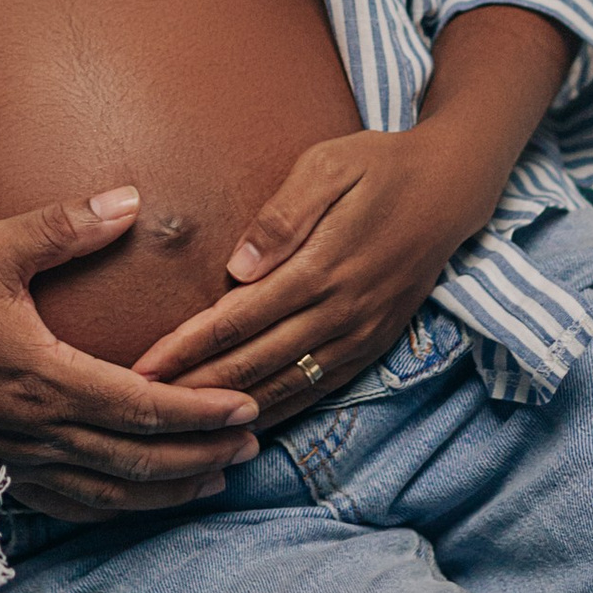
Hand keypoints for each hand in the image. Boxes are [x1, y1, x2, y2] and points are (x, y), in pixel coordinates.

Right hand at [0, 188, 262, 517]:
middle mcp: (40, 430)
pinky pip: (70, 505)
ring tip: (213, 481)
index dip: (202, 411)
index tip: (248, 407)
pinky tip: (135, 501)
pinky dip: (116, 507)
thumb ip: (64, 227)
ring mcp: (18, 459)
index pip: (144, 405)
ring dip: (169, 490)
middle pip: (140, 459)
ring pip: (111, 493)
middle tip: (252, 447)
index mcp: (46, 378)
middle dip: (203, 455)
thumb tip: (129, 200)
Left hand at [130, 128, 476, 411]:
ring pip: (286, 385)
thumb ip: (283, 217)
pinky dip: (280, 410)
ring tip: (181, 426)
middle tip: (142, 405)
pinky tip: (245, 424)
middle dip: (194, 387)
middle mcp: (342, 311)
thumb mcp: (328, 166)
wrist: (450, 188)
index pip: (239, 319)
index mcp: (322, 266)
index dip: (188, 347)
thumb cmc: (377, 166)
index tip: (143, 366)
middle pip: (255, 362)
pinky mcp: (373, 345)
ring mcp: (360, 334)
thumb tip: (238, 267)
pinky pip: (319, 389)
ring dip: (231, 408)